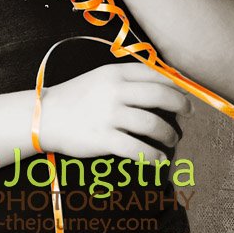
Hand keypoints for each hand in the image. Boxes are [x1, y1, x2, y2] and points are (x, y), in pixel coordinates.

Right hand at [39, 62, 193, 159]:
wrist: (44, 116)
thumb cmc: (75, 97)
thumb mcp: (99, 77)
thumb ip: (126, 78)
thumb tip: (161, 81)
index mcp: (114, 73)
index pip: (154, 73)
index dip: (176, 82)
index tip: (186, 90)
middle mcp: (114, 91)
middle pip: (160, 95)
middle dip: (181, 105)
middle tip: (188, 113)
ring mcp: (109, 115)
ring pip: (153, 124)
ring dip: (169, 135)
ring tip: (172, 139)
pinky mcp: (104, 139)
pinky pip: (138, 149)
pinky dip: (154, 157)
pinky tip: (159, 160)